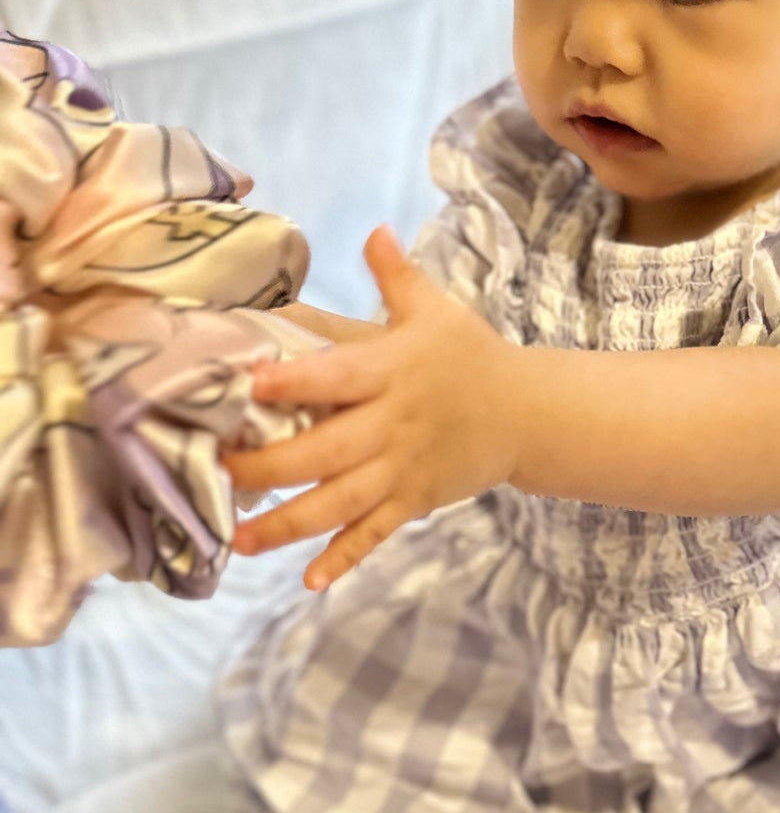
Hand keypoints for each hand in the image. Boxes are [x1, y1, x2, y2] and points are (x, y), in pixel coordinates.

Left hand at [221, 226, 520, 590]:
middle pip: (326, 452)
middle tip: (218, 471)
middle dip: (269, 466)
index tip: (249, 385)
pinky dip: (344, 559)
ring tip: (238, 538)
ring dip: (288, 524)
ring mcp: (404, 469)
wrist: (529, 412)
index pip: (337, 376)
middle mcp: (393, 425)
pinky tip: (309, 582)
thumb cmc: (470, 356)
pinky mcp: (415, 501)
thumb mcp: (436, 311)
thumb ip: (397, 276)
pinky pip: (375, 534)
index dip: (294, 382)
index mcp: (392, 372)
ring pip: (340, 502)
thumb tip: (375, 231)